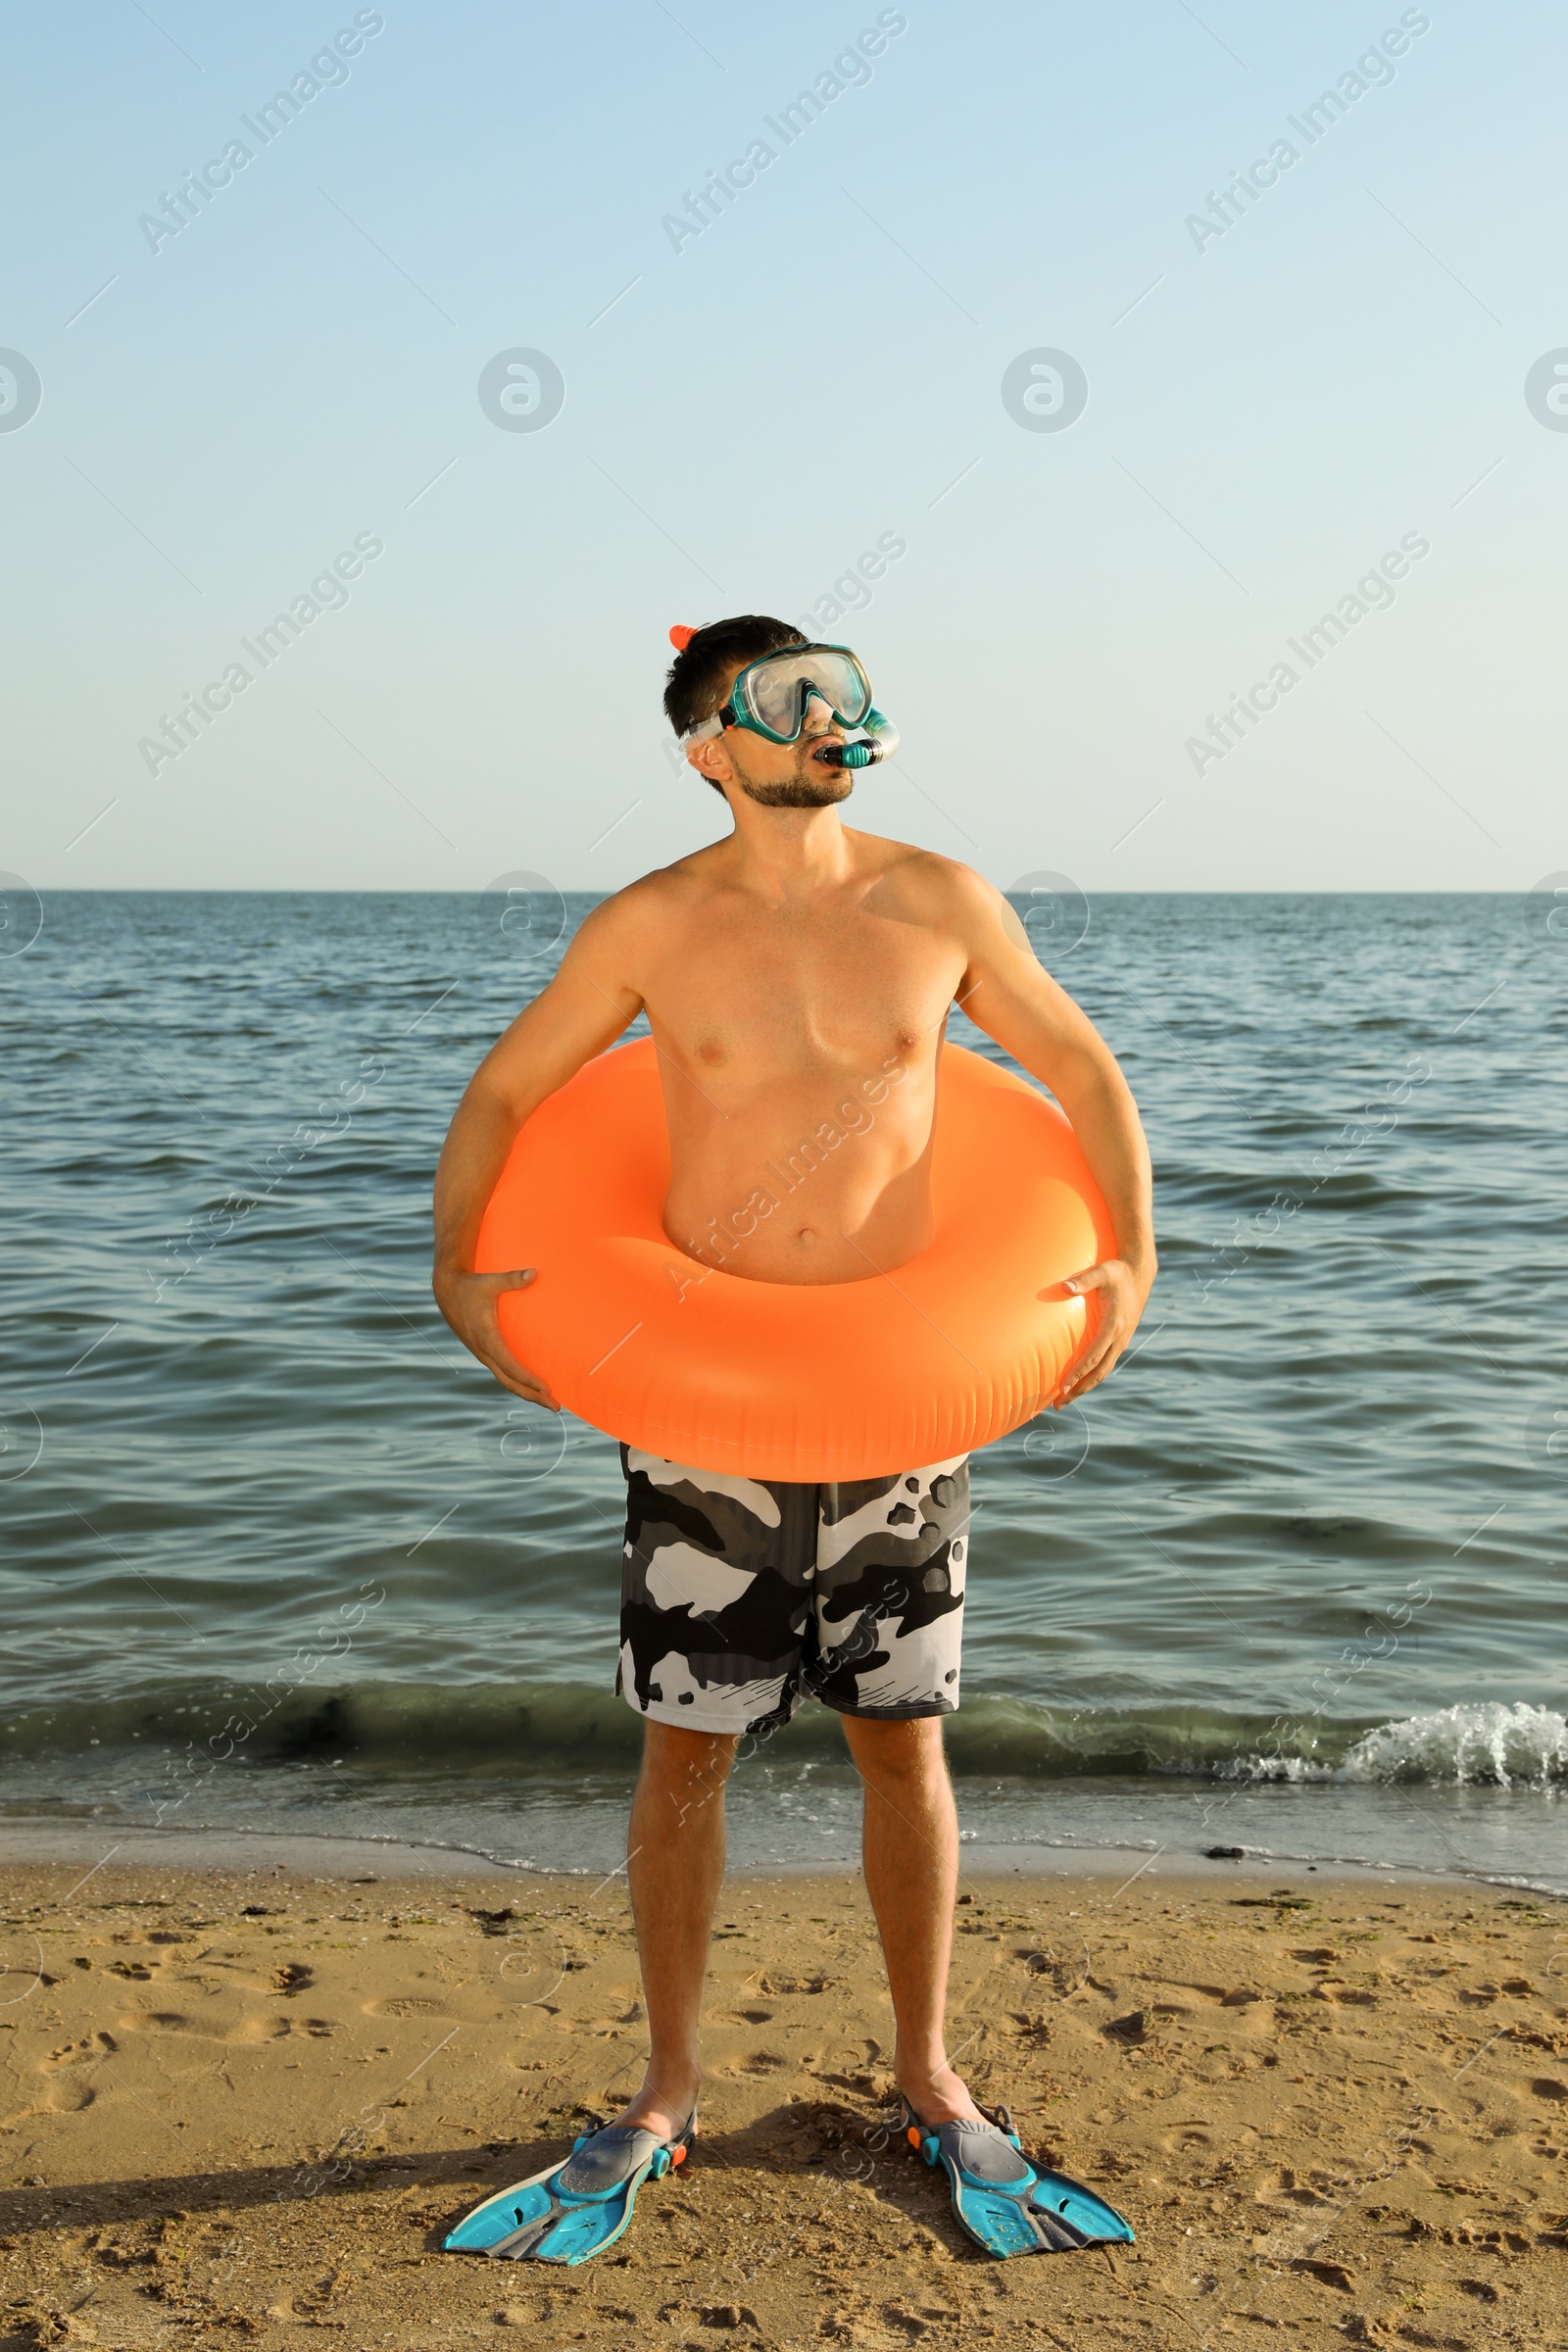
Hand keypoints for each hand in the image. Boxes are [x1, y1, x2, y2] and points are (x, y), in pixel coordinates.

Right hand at [432, 1265, 559, 1409]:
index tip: (546, 1388)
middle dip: (533, 1396)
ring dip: (526, 1393)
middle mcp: (484, 1350)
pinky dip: (517, 1383)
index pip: (510, 1365)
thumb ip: (512, 1279)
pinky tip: (531, 1386)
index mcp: (486, 1338)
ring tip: (548, 1402)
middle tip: (556, 1406)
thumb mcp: (491, 1281)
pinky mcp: (483, 1351)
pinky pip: (502, 1373)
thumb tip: (534, 1273)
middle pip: (510, 1382)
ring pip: (505, 1380)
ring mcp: (483, 1353)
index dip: (528, 1379)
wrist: (446, 1291)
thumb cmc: (471, 1285)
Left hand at [1052, 1255, 1153, 1406]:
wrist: (1140, 1274)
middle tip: (1057, 1404)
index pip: (1093, 1357)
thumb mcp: (1101, 1272)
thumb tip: (1064, 1287)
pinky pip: (1106, 1363)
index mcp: (1113, 1326)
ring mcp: (1121, 1341)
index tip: (1061, 1387)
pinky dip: (1092, 1376)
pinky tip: (1079, 1380)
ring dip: (1085, 1387)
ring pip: (1103, 1372)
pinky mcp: (1120, 1340)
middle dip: (1078, 1390)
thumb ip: (1083, 1281)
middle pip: (1098, 1373)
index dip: (1077, 1373)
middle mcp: (1119, 1338)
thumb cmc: (1117, 1272)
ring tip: (1064, 1400)